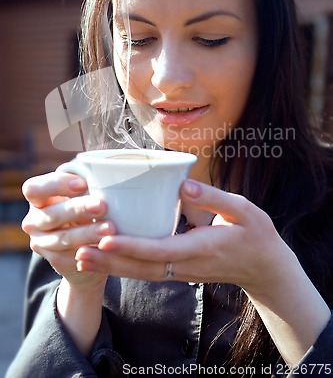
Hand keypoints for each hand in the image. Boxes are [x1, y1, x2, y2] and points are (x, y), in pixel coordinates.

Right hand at [21, 171, 115, 288]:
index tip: (83, 184)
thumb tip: (105, 172)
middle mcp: (33, 221)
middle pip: (51, 215)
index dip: (57, 185)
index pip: (34, 189)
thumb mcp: (82, 192)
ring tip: (109, 228)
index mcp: (37, 198)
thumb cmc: (84, 205)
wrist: (84, 241)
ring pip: (63, 238)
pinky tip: (105, 245)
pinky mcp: (55, 260)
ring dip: (87, 233)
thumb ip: (85, 183)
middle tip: (101, 206)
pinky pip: (72, 257)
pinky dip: (90, 251)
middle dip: (78, 210)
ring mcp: (42, 243)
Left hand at [75, 179, 291, 295]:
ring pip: (140, 272)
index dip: (131, 245)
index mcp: (200, 248)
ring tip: (81, 258)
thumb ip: (213, 198)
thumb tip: (183, 187)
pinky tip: (107, 259)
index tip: (105, 238)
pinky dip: (124, 266)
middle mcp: (186, 264)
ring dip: (111, 266)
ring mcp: (181, 271)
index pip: (159, 250)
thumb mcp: (242, 211)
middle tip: (77, 251)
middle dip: (109, 260)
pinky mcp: (179, 271)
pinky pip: (147, 271)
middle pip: (141, 267)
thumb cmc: (254, 235)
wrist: (264, 267)